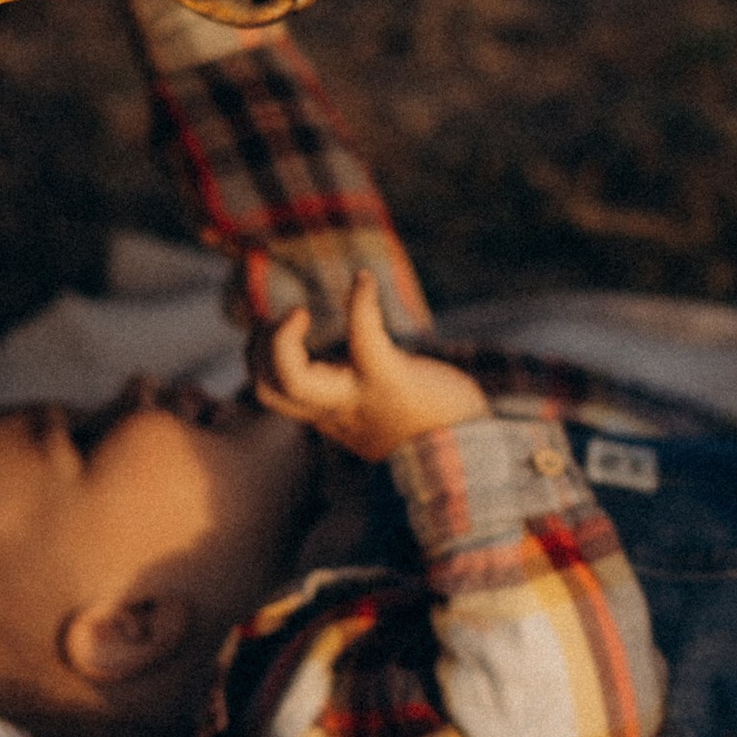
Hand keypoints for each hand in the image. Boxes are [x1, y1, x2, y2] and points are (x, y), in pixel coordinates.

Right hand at [244, 261, 488, 462]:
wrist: (477, 457)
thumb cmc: (435, 428)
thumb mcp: (387, 415)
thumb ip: (360, 394)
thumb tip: (348, 363)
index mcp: (333, 414)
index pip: (274, 394)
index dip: (260, 355)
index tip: (276, 325)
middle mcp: (337, 409)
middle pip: (269, 390)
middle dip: (260, 350)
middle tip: (287, 319)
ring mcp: (359, 397)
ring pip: (291, 380)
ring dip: (280, 341)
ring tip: (299, 314)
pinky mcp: (392, 380)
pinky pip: (362, 339)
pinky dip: (360, 304)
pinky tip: (364, 279)